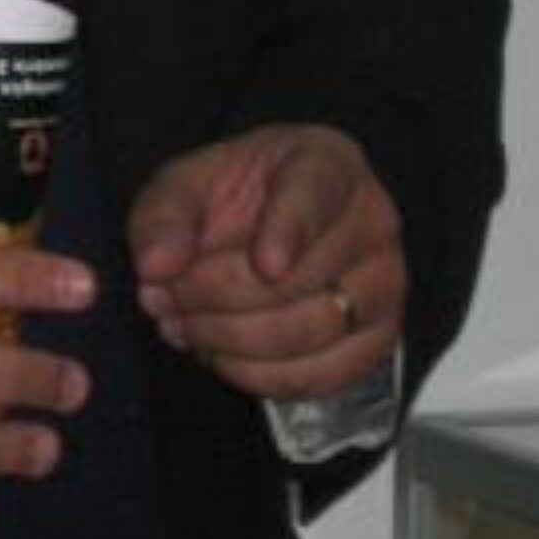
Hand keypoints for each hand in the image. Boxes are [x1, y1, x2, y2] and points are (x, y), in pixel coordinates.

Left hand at [128, 123, 403, 399]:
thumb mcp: (186, 186)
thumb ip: (163, 216)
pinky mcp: (376, 342)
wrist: (269, 233)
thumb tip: (155, 265)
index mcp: (327, 163)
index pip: (317, 193)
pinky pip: (320, 375)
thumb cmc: (236, 200)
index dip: (292, 230)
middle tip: (160, 297)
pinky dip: (259, 375)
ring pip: (310, 331)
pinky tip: (218, 354)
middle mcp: (370, 221)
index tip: (264, 263)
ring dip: (229, 338)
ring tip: (180, 325)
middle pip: (302, 277)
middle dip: (215, 294)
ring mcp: (383, 284)